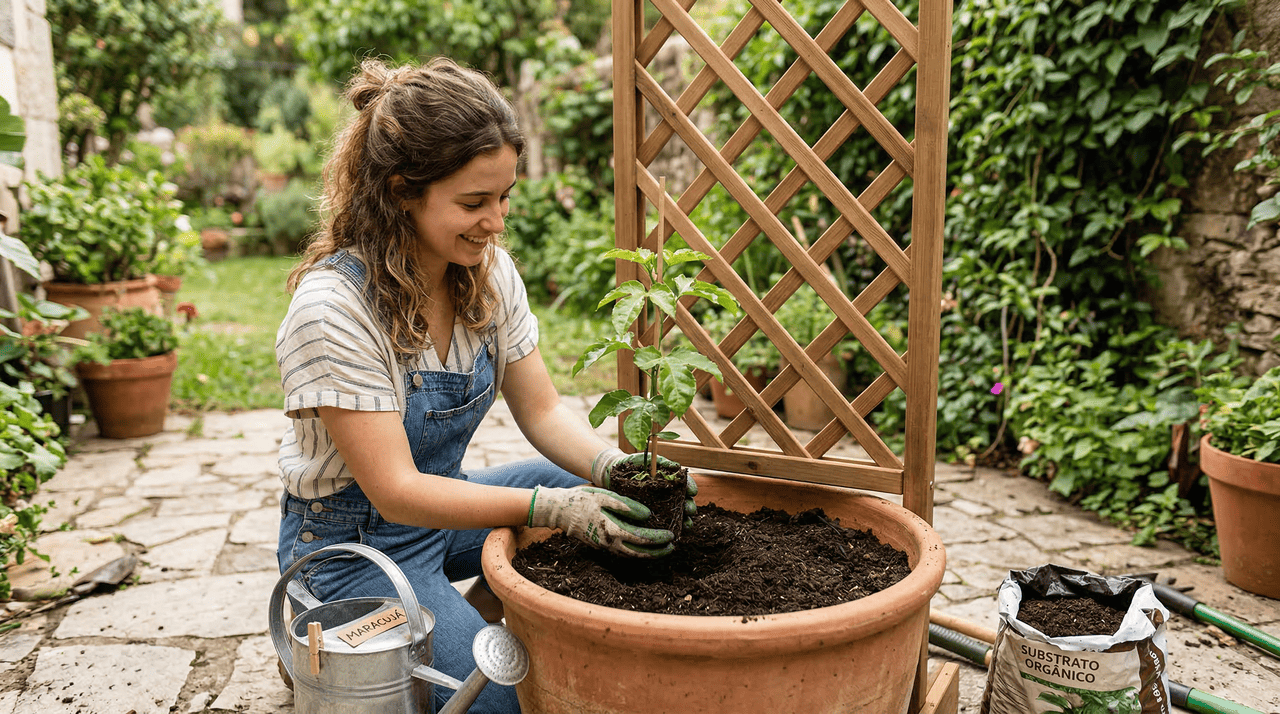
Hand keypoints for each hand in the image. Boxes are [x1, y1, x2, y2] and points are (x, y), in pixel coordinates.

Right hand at [527, 486, 673, 557]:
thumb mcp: (604, 496)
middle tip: (672, 547)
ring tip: (662, 549)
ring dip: (647, 554)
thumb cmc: (581, 500)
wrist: (559, 511)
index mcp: (612, 530)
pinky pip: (622, 552)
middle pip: (638, 553)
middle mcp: (609, 543)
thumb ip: (626, 505)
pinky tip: (642, 547)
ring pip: (630, 556)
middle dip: (657, 552)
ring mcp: (604, 547)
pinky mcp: (600, 546)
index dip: (657, 538)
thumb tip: (647, 515)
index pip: (641, 538)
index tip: (671, 535)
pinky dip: (635, 552)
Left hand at [592, 449, 698, 525]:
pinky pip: (663, 523)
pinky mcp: (649, 515)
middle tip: (689, 510)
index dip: (691, 487)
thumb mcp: (647, 460)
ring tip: (687, 524)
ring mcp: (660, 505)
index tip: (692, 492)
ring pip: (677, 514)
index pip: (685, 484)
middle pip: (685, 501)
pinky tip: (676, 532)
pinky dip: (672, 528)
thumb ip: (662, 462)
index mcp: (670, 480)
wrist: (613, 473)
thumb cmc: (633, 464)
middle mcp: (668, 494)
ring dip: (685, 520)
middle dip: (690, 506)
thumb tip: (677, 466)